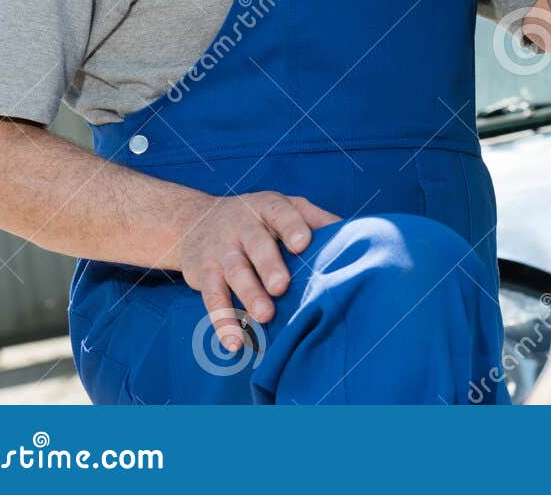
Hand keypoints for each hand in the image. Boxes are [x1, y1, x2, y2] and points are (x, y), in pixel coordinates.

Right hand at [175, 191, 340, 351]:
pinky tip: (235, 342)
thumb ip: (315, 218)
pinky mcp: (203, 274)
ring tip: (264, 317)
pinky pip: (212, 298)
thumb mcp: (283, 207)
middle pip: (255, 245)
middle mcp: (241, 225)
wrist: (193, 220)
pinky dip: (222, 321)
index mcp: (267, 207)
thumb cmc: (255, 218)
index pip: (280, 213)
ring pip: (234, 272)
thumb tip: (357, 234)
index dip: (291, 227)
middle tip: (281, 287)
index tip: (303, 244)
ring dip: (248, 295)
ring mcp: (220, 250)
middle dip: (268, 265)